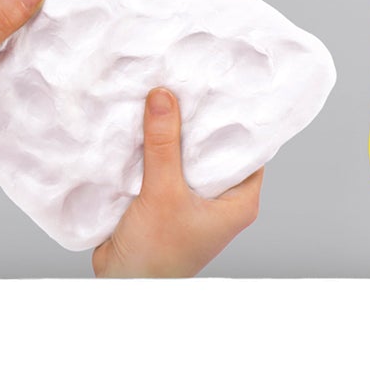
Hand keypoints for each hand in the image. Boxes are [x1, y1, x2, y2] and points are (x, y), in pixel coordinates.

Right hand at [92, 88, 263, 277]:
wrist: (122, 286)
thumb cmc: (157, 254)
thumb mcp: (163, 193)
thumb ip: (163, 145)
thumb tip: (164, 97)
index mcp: (238, 202)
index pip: (247, 150)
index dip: (235, 120)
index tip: (221, 88)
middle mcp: (220, 201)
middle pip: (212, 150)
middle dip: (196, 123)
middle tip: (186, 83)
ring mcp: (191, 202)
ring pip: (184, 158)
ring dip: (170, 136)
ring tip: (162, 96)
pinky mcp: (164, 203)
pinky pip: (161, 168)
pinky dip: (151, 151)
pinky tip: (140, 126)